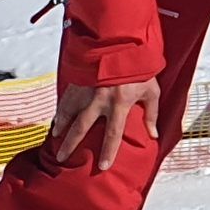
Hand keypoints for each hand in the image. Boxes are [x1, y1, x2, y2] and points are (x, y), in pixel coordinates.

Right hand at [46, 78, 163, 172]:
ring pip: (68, 112)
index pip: (112, 134)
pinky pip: (66, 98)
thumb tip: (153, 134)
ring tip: (56, 137)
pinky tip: (57, 116)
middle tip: (62, 158)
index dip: (108, 151)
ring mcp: (86, 90)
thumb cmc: (140, 67)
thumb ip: (152, 113)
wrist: (122, 42)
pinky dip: (60, 108)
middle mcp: (99, 100)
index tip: (103, 166)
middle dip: (71, 144)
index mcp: (119, 104)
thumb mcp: (152, 90)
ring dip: (61, 126)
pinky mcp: (78, 80)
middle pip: (81, 128)